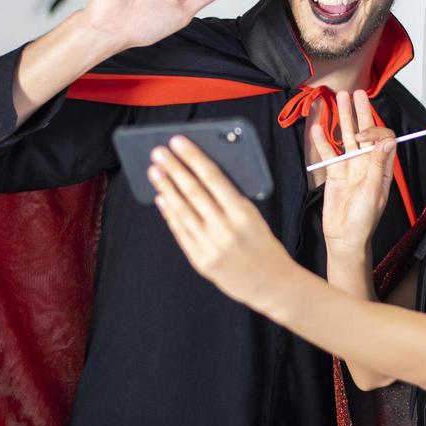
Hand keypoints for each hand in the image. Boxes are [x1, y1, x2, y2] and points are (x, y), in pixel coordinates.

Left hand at [149, 135, 294, 309]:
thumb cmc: (263, 244)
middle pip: (193, 193)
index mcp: (243, 213)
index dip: (193, 158)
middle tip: (158, 152)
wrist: (271, 284)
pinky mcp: (200, 261)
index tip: (178, 141)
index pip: (213, 178)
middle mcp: (225, 229)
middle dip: (174, 169)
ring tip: (154, 171)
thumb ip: (230, 199)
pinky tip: (161, 199)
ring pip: (182, 211)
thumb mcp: (254, 217)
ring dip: (166, 189)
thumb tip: (200, 175)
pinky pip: (181, 232)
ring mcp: (210, 246)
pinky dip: (169, 214)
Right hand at [313, 90, 396, 261]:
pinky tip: (318, 126)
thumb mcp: (372, 191)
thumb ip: (376, 164)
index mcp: (381, 167)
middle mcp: (366, 163)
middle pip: (364, 131)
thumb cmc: (363, 220)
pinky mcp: (334, 172)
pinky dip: (322, 140)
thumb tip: (388, 140)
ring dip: (342, 118)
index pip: (382, 139)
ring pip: (345, 137)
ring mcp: (349, 166)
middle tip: (355, 93)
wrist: (344, 237)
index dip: (374, 132)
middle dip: (360, 112)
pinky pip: (328, 152)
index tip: (362, 137)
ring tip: (338, 100)